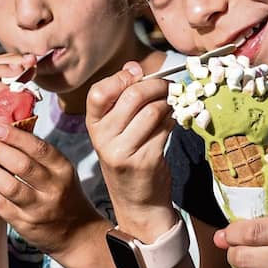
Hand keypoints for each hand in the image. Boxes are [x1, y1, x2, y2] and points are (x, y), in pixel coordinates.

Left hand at [0, 122, 99, 255]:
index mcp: (63, 170)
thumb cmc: (65, 195)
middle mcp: (54, 188)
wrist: (77, 234)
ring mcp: (39, 208)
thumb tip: (8, 131)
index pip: (39, 148)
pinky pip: (1, 205)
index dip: (16, 137)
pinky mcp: (25, 224)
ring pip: (9, 186)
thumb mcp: (62, 172)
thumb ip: (40, 155)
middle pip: (22, 165)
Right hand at [86, 62, 175, 238]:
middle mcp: (103, 138)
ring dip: (168, 103)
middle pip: (132, 96)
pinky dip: (174, 119)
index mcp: (93, 125)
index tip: (138, 75)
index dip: (121, 78)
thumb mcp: (118, 129)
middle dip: (156, 86)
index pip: (99, 92)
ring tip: (172, 105)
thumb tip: (134, 66)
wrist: (138, 201)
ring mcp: (123, 151)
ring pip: (152, 110)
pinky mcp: (145, 160)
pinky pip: (165, 128)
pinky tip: (173, 122)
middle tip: (168, 87)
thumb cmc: (130, 156)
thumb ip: (124, 98)